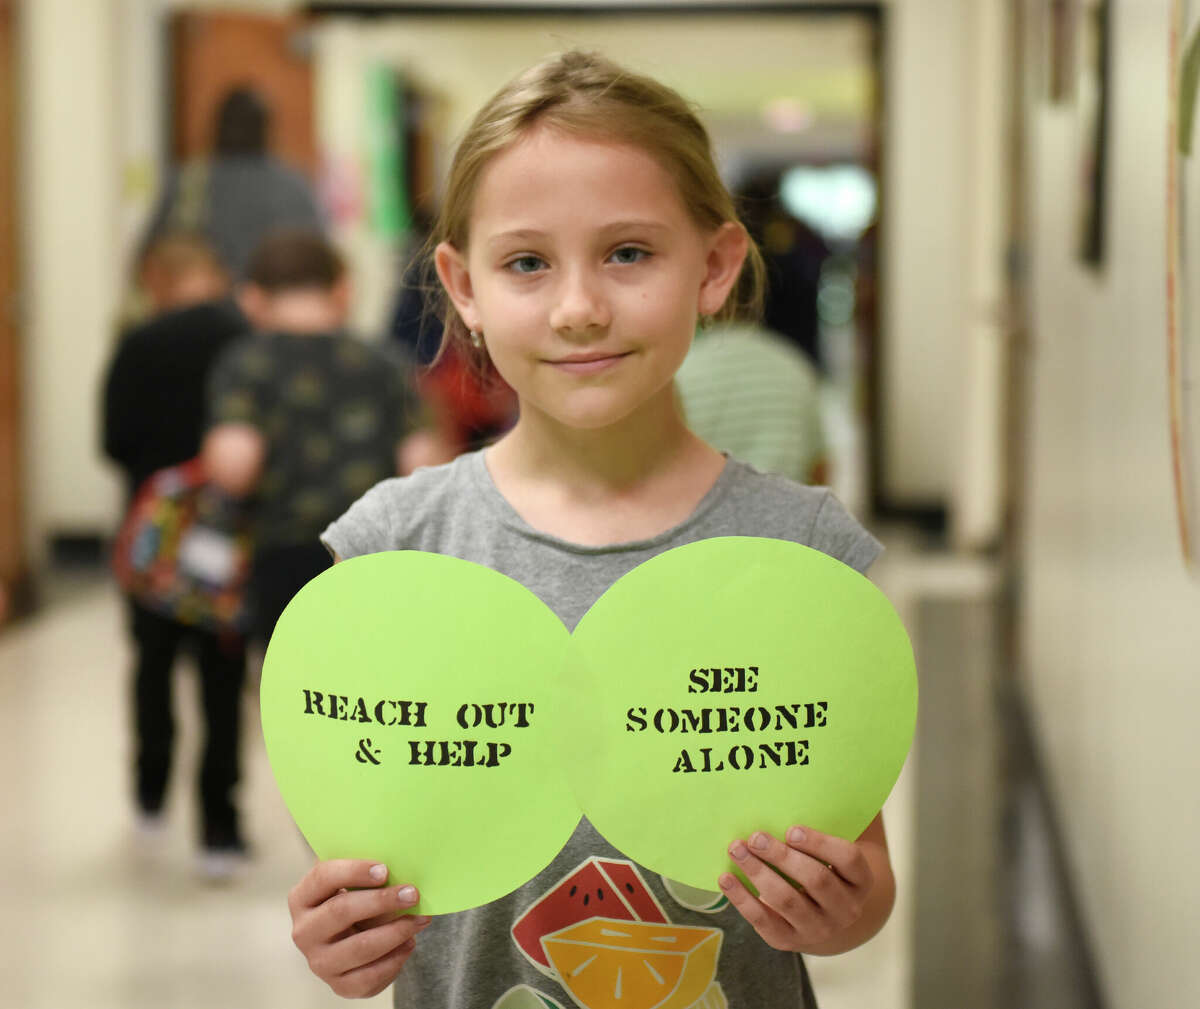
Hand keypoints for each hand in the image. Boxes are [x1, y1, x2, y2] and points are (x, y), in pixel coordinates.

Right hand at [288, 860, 432, 997]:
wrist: (351, 938)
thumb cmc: (355, 900)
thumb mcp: (353, 883)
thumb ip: (368, 875)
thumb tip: (402, 874)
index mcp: (302, 898)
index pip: (323, 877)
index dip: (355, 871)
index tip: (385, 870)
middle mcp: (304, 932)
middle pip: (341, 911)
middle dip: (381, 901)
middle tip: (411, 894)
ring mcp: (319, 962)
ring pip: (360, 946)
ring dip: (396, 931)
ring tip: (420, 919)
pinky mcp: (338, 986)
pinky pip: (370, 976)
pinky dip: (395, 959)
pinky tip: (409, 943)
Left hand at [719, 826, 874, 953]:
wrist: (822, 916)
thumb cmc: (822, 867)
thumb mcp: (830, 852)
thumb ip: (818, 829)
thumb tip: (789, 794)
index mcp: (860, 881)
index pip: (848, 859)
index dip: (820, 843)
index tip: (791, 829)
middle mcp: (846, 909)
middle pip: (816, 880)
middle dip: (782, 856)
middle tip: (755, 837)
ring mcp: (819, 929)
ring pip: (788, 900)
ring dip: (758, 872)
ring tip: (737, 850)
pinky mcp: (789, 941)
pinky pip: (763, 920)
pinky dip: (742, 898)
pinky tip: (725, 878)